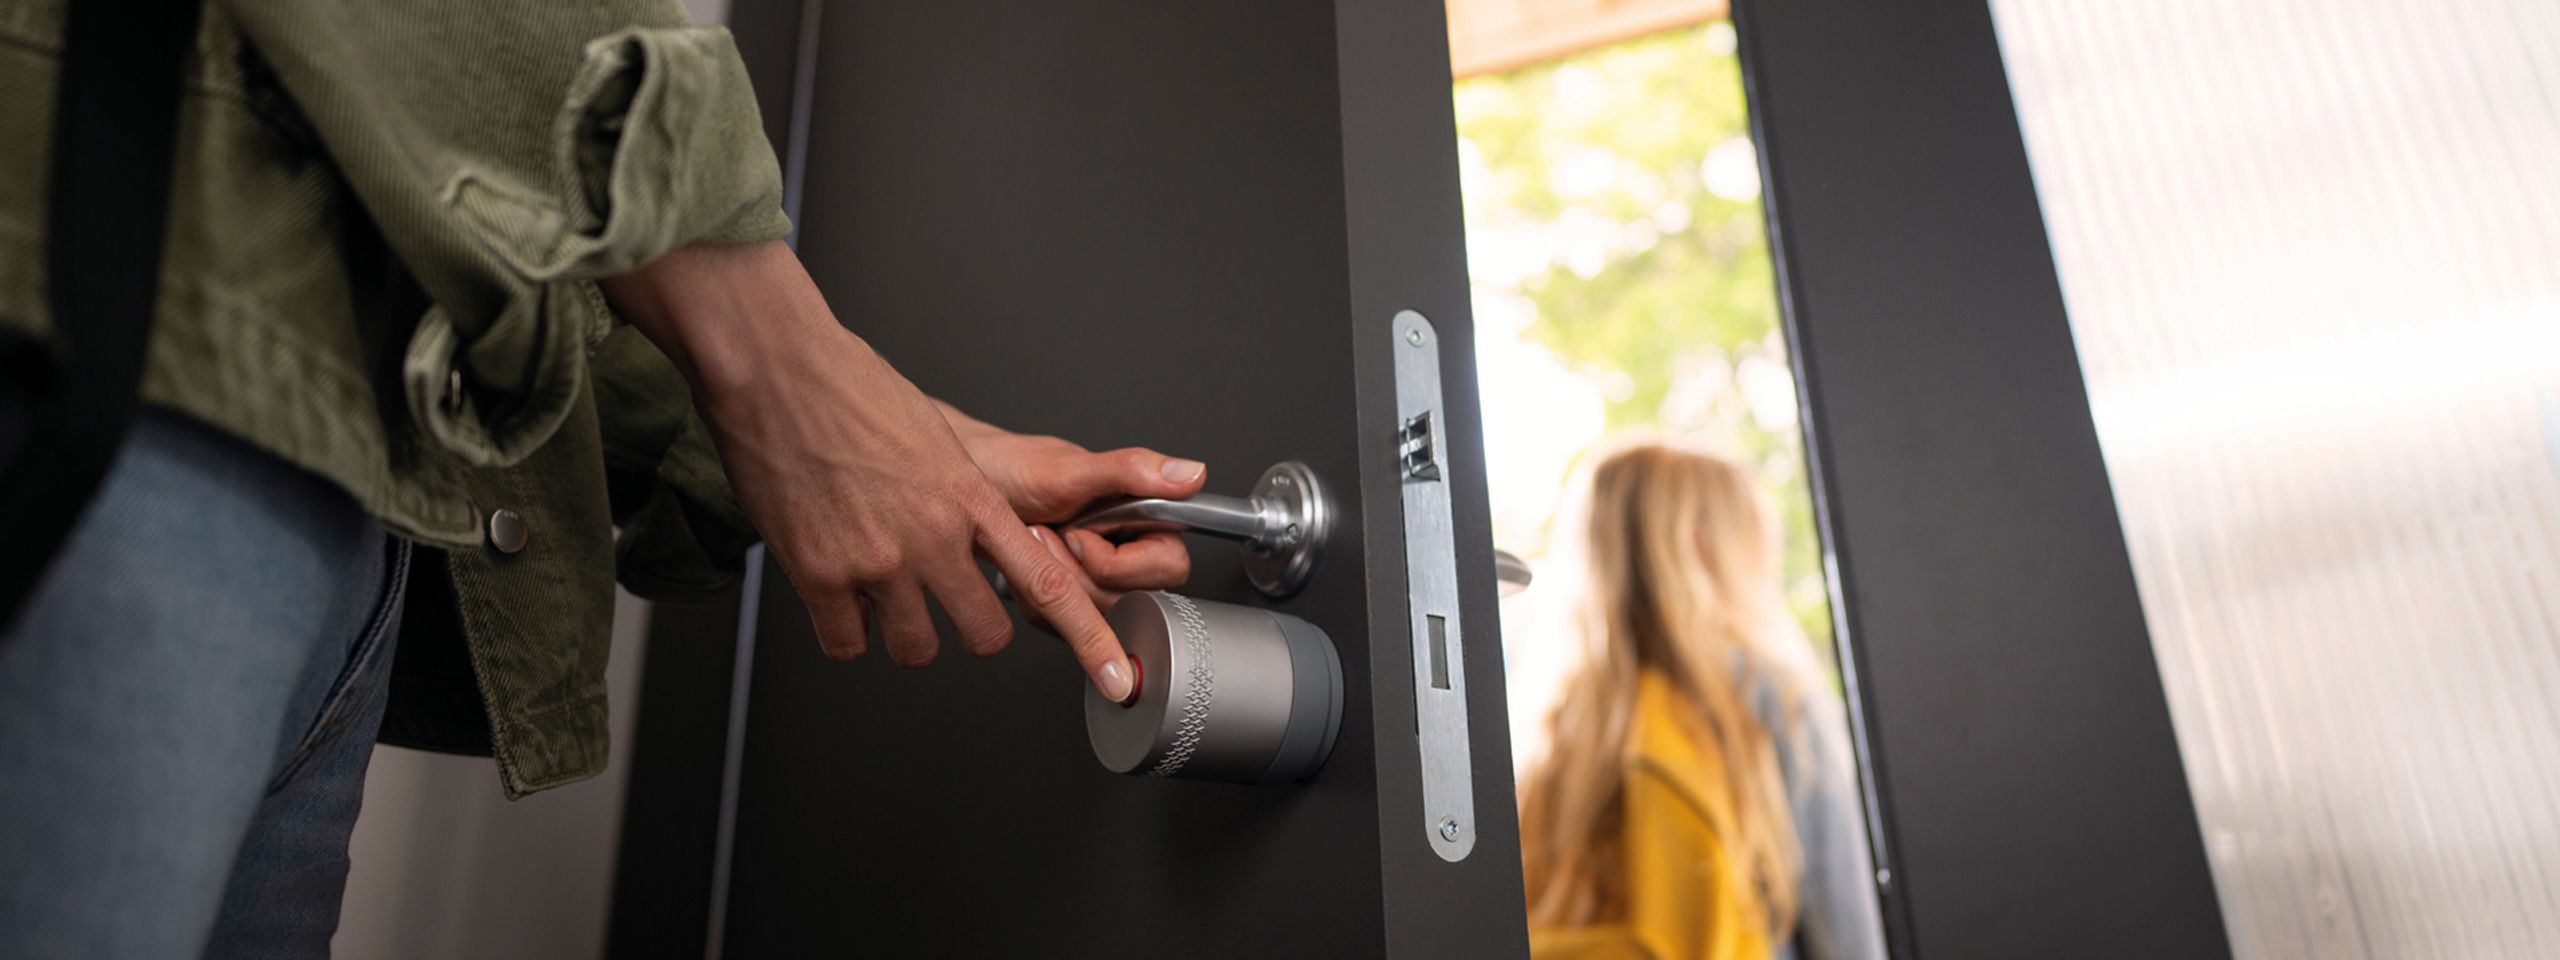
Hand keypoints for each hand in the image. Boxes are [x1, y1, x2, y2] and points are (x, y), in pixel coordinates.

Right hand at [599, 241, 1135, 701]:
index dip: (1089, 640)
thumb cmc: (851, 392)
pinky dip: (842, 627)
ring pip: (915, 648)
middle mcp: (934, 537)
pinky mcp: (821, 577)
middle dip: (965, 627)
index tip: (1115, 679)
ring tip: (875, 585)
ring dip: (900, 629)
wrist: (779, 371)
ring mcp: (878, 562)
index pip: (1048, 584)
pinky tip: (832, 587)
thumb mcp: (935, 442)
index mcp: (973, 500)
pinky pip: (847, 643)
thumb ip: (962, 500)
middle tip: (940, 601)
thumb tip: (974, 533)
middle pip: (984, 635)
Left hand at [935, 401, 1203, 606]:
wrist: (962, 483)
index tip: (1080, 536)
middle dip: (1078, 574)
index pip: (1168, 567)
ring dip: (1054, 584)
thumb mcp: (1071, 469)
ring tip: (1035, 542)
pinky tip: (1027, 567)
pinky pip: (1064, 626)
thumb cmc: (1012, 468)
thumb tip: (1191, 474)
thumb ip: (1132, 470)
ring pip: (1096, 619)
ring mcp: (1098, 576)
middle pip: (1131, 599)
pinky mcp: (1070, 597)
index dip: (1119, 562)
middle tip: (1051, 536)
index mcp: (1144, 516)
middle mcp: (1128, 547)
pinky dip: (1036, 602)